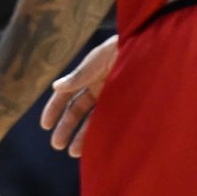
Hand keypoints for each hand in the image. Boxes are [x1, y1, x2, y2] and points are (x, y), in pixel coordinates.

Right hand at [40, 34, 117, 157]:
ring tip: (74, 152)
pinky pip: (112, 120)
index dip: (54, 109)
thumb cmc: (122, 47)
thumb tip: (56, 87)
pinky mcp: (128, 102)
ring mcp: (113, 95)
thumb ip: (79, 75)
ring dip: (83, 135)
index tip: (45, 126)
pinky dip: (103, 132)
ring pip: (94, 119)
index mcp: (88, 75)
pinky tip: (96, 145)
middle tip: (57, 145)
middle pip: (78, 111)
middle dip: (67, 127)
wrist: (150, 44)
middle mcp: (99, 87)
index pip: (66, 95)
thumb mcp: (98, 60)